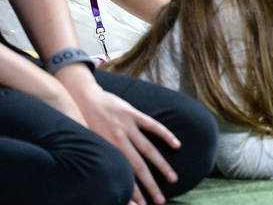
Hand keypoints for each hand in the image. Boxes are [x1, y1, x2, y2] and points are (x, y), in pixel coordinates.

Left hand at [62, 73, 180, 204]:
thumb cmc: (79, 121)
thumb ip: (98, 158)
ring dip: (162, 167)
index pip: (123, 177)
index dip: (133, 193)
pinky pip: (153, 126)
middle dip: (150, 187)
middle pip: (139, 168)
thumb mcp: (84, 144)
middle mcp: (118, 140)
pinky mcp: (133, 113)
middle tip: (160, 202)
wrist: (79, 95)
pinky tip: (176, 145)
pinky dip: (165, 135)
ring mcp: (127, 126)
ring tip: (173, 179)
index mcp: (105, 149)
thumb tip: (104, 178)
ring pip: (149, 150)